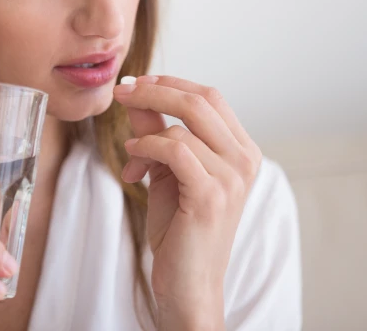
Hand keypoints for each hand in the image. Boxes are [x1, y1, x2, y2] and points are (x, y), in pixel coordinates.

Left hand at [113, 75, 261, 329]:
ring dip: (143, 134)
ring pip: (181, 127)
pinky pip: (172, 149)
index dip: (171, 83)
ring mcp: (232, 177)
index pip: (210, 97)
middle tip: (121, 92)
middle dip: (154, 90)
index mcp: (241, 150)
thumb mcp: (166, 171)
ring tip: (129, 155)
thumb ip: (156, 132)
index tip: (136, 83)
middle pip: (200, 100)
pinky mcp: (211, 195)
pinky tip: (132, 165)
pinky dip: (145, 149)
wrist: (188, 283)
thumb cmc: (179, 230)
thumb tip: (135, 95)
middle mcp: (245, 160)